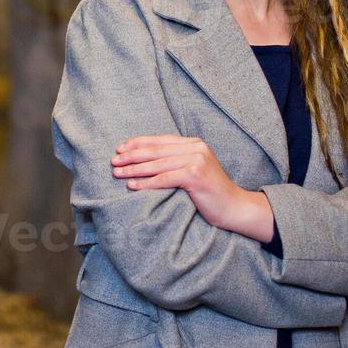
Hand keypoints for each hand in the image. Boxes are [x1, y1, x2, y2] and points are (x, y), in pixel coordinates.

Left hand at [112, 135, 256, 233]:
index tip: (119, 148)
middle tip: (113, 161)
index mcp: (193, 143)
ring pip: (157, 164)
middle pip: (155, 150)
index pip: (159, 140)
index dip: (137, 143)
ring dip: (134, 169)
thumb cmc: (210, 192)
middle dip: (131, 155)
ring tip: (118, 173)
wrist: (234, 207)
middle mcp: (195, 147)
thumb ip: (176, 160)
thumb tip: (146, 159)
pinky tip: (132, 185)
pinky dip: (146, 182)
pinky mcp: (195, 175)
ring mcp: (196, 160)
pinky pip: (164, 179)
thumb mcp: (194, 169)